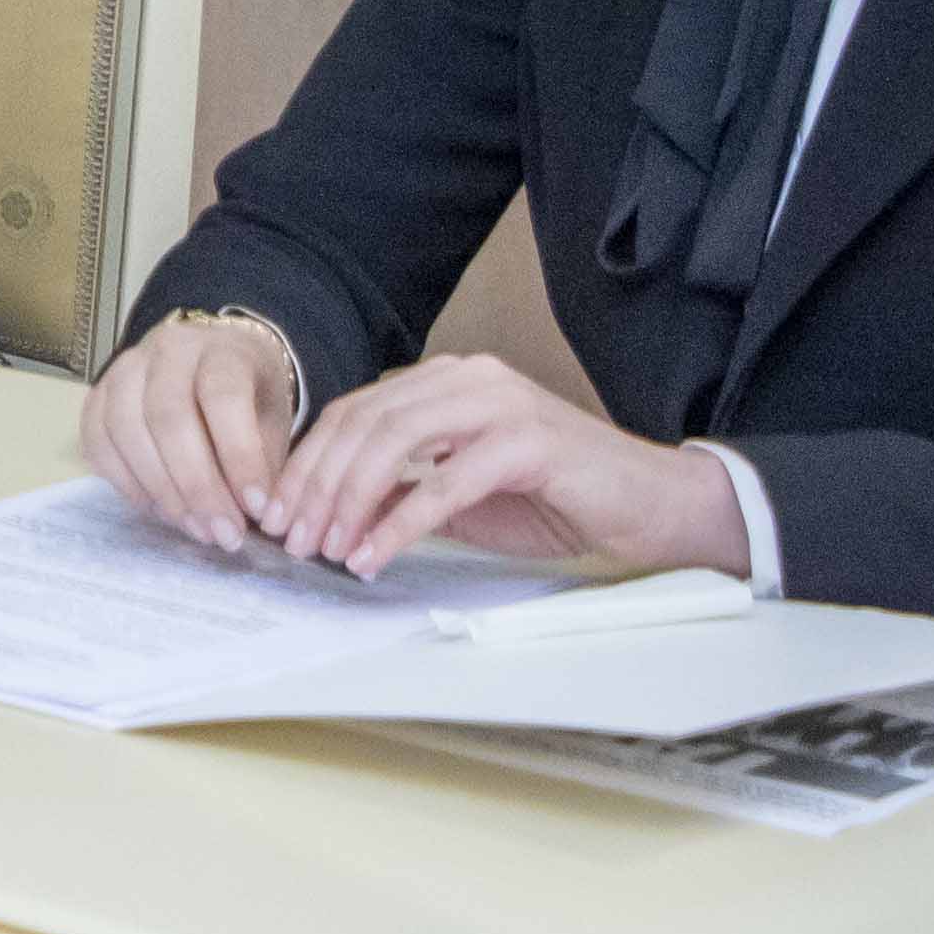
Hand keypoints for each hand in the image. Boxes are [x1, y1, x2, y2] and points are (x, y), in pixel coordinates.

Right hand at [79, 311, 308, 557]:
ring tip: (193, 528)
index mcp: (223, 350)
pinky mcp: (97, 394)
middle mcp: (168, 350)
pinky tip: (156, 509)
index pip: (223, 396)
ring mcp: (125, 369)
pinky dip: (123, 481)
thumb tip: (257, 517)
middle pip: (168, 416)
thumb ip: (266, 464)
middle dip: (197, 485)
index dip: (239, 455)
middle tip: (222, 534)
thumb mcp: (274, 422)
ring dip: (160, 490)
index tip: (256, 508)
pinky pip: (95, 439)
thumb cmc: (250, 399)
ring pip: (125, 428)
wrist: (213, 364)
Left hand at [261, 352, 750, 582]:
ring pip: (394, 442)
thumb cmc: (561, 500)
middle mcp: (470, 378)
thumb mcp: (465, 494)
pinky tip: (372, 556)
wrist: (654, 508)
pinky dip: (399, 523)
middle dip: (317, 483)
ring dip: (348, 500)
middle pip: (364, 422)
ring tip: (325, 549)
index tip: (279, 512)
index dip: (309, 461)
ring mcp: (500, 403)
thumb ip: (406, 488)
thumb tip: (335, 512)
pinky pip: (444, 482)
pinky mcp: (528, 441)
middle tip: (292, 537)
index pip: (356, 412)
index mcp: (450, 380)